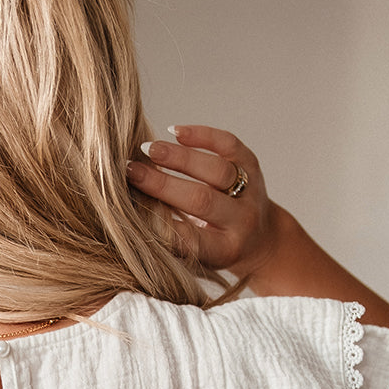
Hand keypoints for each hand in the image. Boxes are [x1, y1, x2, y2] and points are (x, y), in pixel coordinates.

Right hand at [126, 125, 274, 276]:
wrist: (260, 238)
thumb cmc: (213, 248)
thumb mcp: (195, 256)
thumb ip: (170, 239)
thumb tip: (130, 213)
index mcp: (224, 249)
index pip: (190, 238)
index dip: (159, 223)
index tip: (129, 209)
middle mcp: (241, 221)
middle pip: (201, 200)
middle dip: (163, 184)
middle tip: (130, 171)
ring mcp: (250, 191)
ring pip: (216, 170)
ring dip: (179, 158)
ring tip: (147, 149)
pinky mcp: (252, 165)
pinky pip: (229, 145)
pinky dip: (202, 135)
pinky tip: (175, 132)